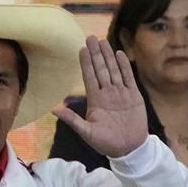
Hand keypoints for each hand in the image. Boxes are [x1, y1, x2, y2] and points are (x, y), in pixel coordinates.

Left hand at [53, 37, 149, 158]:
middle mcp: (107, 94)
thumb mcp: (86, 132)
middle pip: (100, 69)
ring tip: (103, 41)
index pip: (89, 77)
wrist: (128, 148)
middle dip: (96, 54)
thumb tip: (54, 110)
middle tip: (91, 37)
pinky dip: (124, 66)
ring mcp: (120, 93)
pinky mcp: (133, 96)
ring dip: (108, 56)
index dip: (86, 63)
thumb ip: (72, 120)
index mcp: (95, 101)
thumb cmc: (105, 143)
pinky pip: (128, 77)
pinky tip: (119, 54)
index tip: (81, 49)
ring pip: (113, 70)